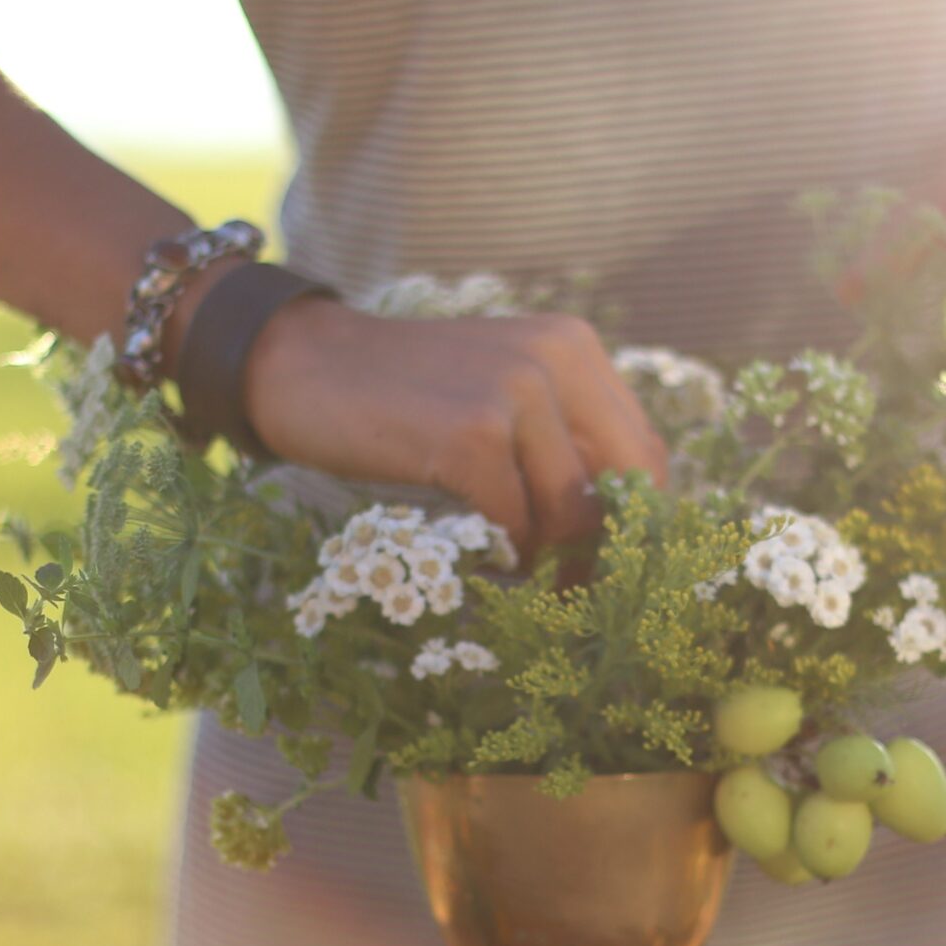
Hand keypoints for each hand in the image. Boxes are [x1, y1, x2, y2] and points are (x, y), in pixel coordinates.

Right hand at [240, 302, 670, 562]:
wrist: (301, 364)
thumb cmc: (401, 395)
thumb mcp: (496, 392)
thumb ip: (557, 439)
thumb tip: (616, 532)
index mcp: (573, 346)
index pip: (643, 454)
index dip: (636, 526)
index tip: (609, 574)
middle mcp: (555, 358)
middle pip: (623, 489)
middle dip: (604, 556)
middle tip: (573, 600)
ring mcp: (514, 393)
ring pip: (571, 514)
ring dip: (547, 563)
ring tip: (513, 575)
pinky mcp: (470, 435)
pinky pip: (514, 526)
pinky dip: (501, 559)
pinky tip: (476, 561)